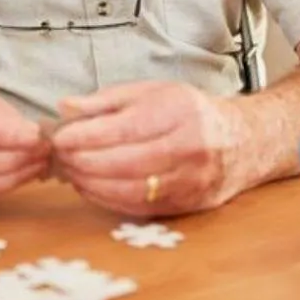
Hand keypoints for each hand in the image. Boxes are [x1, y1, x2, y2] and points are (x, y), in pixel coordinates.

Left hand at [50, 81, 244, 215]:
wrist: (240, 142)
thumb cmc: (186, 112)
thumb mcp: (149, 92)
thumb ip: (105, 100)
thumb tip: (66, 108)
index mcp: (178, 112)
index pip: (125, 129)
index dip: (87, 136)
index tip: (59, 138)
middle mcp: (189, 147)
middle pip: (126, 162)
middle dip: (84, 162)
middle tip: (59, 158)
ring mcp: (190, 180)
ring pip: (132, 189)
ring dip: (92, 184)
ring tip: (70, 173)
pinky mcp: (187, 204)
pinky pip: (140, 207)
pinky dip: (108, 199)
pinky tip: (90, 188)